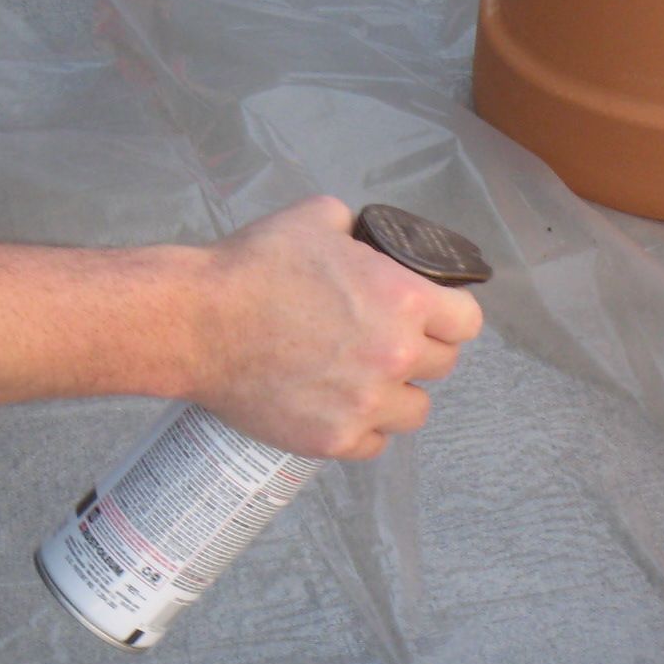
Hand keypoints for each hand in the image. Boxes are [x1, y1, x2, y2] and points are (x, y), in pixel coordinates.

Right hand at [181, 196, 483, 460]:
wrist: (197, 323)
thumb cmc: (253, 267)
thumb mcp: (317, 219)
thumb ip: (358, 231)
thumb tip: (367, 240)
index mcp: (404, 300)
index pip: (466, 322)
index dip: (448, 317)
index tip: (431, 319)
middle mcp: (395, 356)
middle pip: (442, 366)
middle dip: (418, 353)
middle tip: (383, 344)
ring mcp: (367, 404)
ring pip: (414, 411)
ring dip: (395, 397)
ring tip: (362, 381)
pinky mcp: (335, 439)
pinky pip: (373, 444)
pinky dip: (360, 429)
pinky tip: (338, 408)